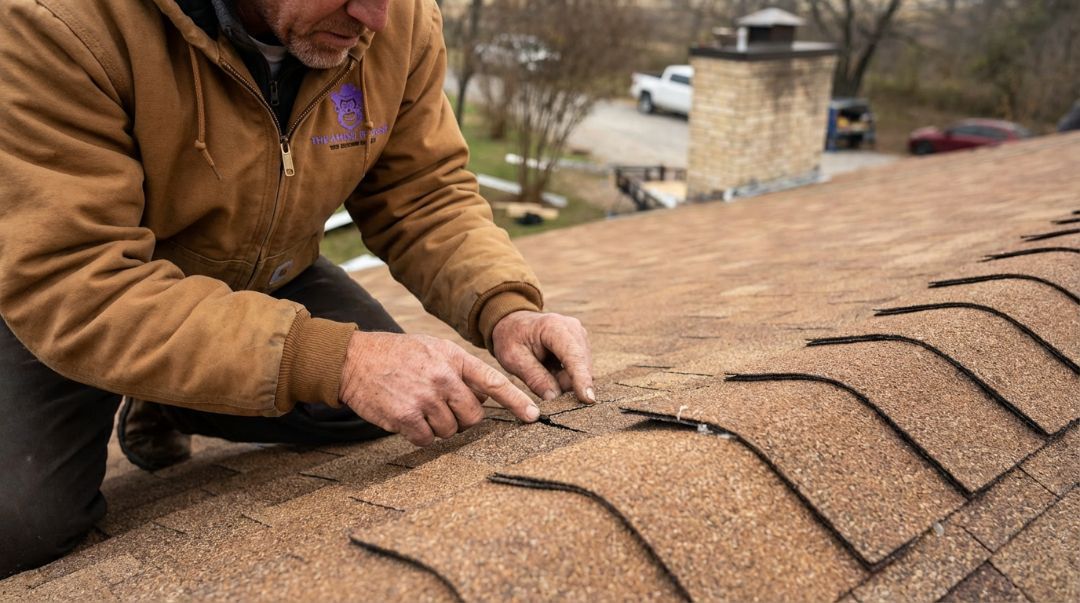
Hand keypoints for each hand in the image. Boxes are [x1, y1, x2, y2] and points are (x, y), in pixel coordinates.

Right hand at [338, 331, 539, 445]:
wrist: (353, 359)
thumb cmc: (397, 355)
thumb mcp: (433, 349)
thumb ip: (460, 370)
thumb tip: (485, 397)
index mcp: (453, 358)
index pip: (493, 382)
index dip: (516, 401)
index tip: (533, 416)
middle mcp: (443, 378)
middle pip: (473, 416)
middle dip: (462, 418)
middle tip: (442, 408)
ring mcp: (424, 398)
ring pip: (450, 430)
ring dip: (437, 426)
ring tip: (419, 407)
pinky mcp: (405, 417)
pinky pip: (427, 440)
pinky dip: (419, 435)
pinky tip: (407, 418)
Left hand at [491, 311, 594, 403]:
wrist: (514, 323)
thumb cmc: (510, 338)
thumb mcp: (513, 358)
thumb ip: (534, 377)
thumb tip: (554, 397)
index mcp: (554, 327)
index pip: (573, 356)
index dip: (581, 378)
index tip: (588, 399)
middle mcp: (573, 328)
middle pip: (580, 366)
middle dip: (564, 382)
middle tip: (538, 379)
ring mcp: (580, 336)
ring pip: (581, 371)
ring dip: (563, 380)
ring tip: (541, 370)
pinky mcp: (582, 344)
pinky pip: (580, 370)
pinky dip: (565, 376)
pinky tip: (550, 369)